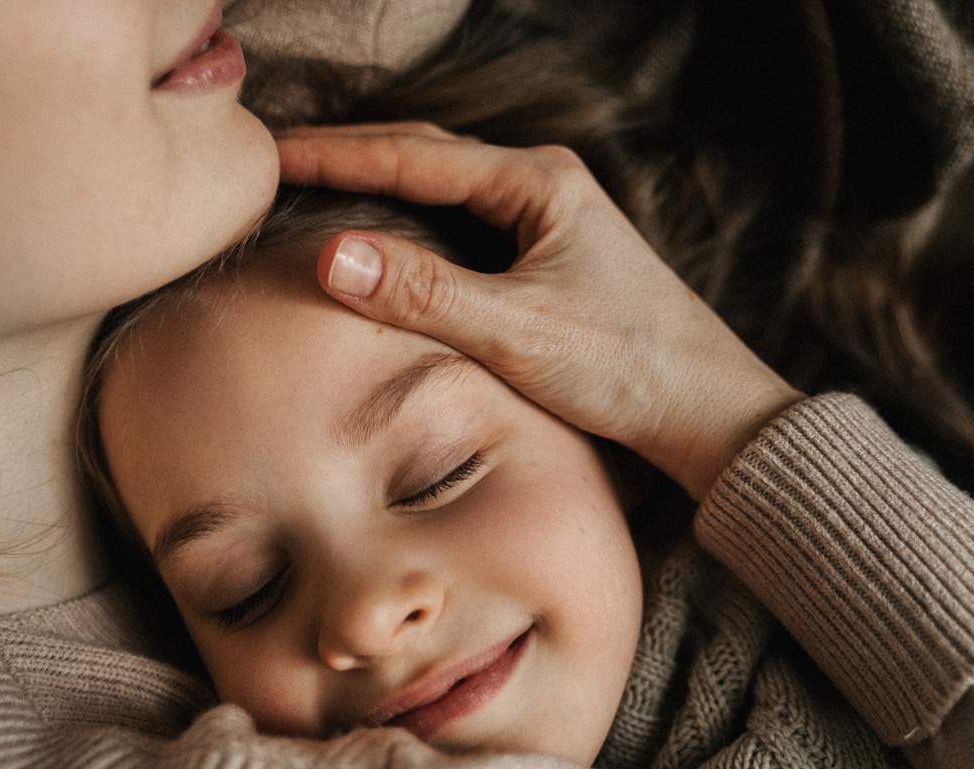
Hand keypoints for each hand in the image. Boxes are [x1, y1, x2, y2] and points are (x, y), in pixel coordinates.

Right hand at [276, 123, 803, 498]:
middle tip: (277, 157)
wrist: (704, 410)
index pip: (412, 157)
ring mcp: (546, 216)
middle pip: (425, 153)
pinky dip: (410, 216)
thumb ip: (424, 292)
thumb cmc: (626, 367)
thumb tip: (330, 254)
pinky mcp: (546, 252)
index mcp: (537, 184)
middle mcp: (542, 185)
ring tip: (314, 181)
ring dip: (378, 179)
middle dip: (349, 153)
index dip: (335, 155)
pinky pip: (460, 218)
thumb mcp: (518, 331)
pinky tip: (384, 231)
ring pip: (442, 183)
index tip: (270, 153)